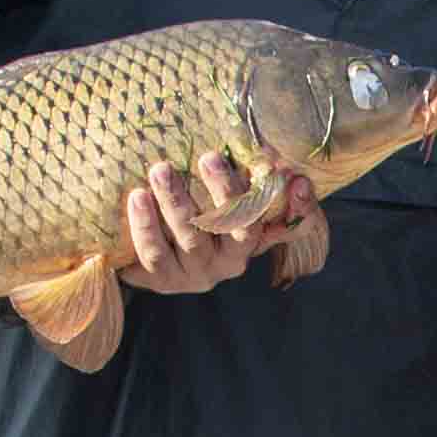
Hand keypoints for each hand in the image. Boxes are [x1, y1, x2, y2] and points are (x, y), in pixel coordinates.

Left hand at [116, 155, 315, 297]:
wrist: (150, 255)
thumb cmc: (194, 215)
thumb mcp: (222, 197)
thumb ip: (248, 177)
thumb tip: (276, 155)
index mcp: (251, 241)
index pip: (286, 226)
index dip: (298, 208)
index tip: (298, 180)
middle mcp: (229, 263)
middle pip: (234, 229)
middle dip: (223, 190)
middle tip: (208, 156)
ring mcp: (196, 274)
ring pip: (190, 240)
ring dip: (176, 203)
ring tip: (161, 170)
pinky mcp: (163, 281)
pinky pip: (155, 254)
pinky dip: (146, 225)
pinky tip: (138, 197)